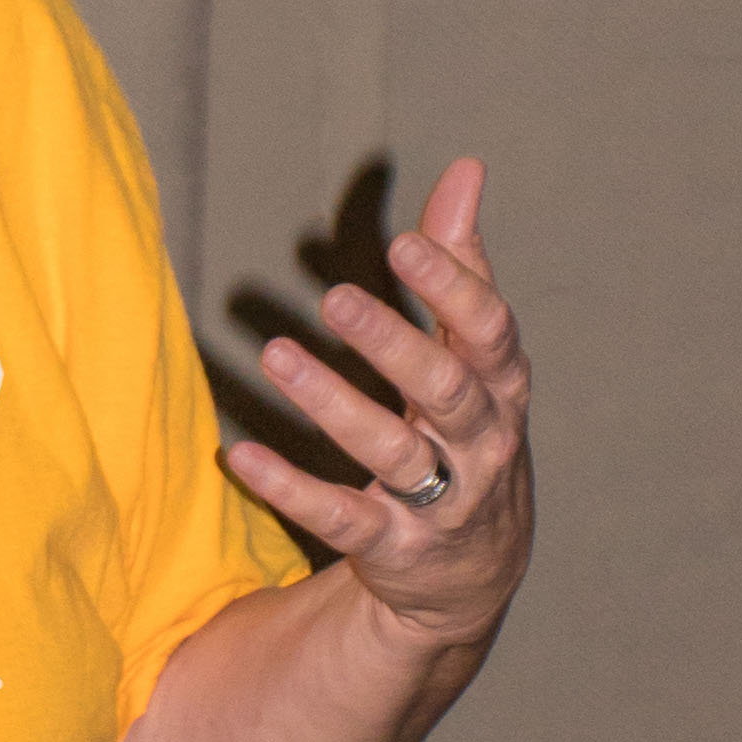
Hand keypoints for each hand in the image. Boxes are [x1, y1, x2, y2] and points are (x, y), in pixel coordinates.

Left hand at [227, 156, 532, 657]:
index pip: (491, 332)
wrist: (477, 572)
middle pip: (446, 391)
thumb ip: (464, 264)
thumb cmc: (471, 430)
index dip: (452, 289)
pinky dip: (291, 489)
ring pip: (391, 453)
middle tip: (334, 298)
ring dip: (333, 406)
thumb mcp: (478, 355)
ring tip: (276, 356)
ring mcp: (440, 502)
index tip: (404, 242)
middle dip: (393, 344)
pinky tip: (240, 455)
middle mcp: (480, 444)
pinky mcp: (394, 547)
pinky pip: (341, 519)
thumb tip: (465, 169)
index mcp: (502, 386)